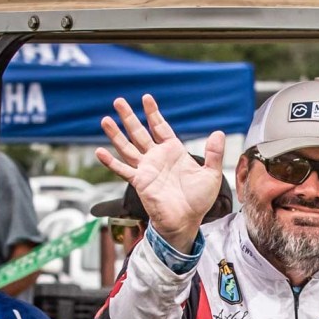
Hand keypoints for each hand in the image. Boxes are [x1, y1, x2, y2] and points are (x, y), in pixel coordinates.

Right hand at [95, 94, 224, 252]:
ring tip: (105, 119)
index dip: (153, 113)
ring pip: (127, 147)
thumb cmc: (199, 200)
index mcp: (173, 152)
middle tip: (118, 101)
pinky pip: (123, 170)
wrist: (187, 220)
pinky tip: (99, 152)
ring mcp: (146, 169)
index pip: (160, 127)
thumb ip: (214, 154)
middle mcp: (157, 157)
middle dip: (129, 117)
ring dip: (116, 134)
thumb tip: (219, 133)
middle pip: (140, 132)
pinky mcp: (139, 182)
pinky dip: (111, 162)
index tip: (146, 98)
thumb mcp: (211, 174)